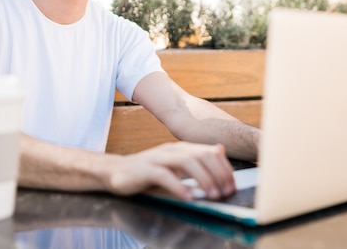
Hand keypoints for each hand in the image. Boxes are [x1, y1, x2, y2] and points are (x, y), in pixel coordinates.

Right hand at [103, 142, 235, 200]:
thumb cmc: (148, 173)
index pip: (210, 152)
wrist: (115, 172)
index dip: (225, 168)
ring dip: (203, 179)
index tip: (232, 186)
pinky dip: (179, 186)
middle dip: (218, 174)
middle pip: (201, 155)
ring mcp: (158, 158)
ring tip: (212, 195)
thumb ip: (196, 159)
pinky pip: (165, 176)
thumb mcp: (175, 166)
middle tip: (225, 192)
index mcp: (181, 148)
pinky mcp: (145, 169)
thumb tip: (220, 150)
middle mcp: (171, 149)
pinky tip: (188, 197)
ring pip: (186, 161)